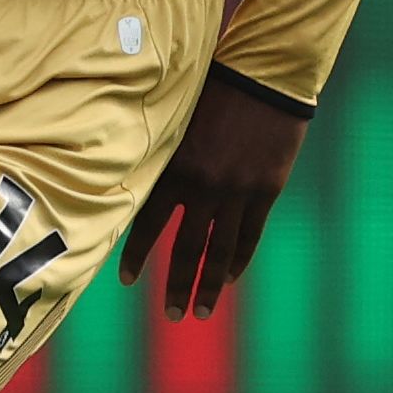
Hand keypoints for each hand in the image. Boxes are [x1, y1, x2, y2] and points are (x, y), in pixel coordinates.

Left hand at [118, 71, 309, 318]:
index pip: (148, 222)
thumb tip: (135, 185)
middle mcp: (203, 186)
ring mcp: (237, 191)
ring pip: (219, 250)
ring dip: (209, 285)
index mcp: (174, 168)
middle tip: (170, 315)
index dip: (137, 254)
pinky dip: (238, 259)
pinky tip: (228, 278)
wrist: (263, 77)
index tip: (126, 281)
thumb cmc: (213, 92)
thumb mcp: (175, 123)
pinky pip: (250, 235)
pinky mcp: (266, 190)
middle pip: (186, 248)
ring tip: (200, 312)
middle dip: (176, 284)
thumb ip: (161, 158)